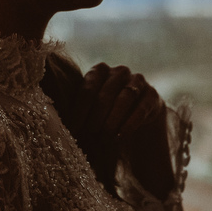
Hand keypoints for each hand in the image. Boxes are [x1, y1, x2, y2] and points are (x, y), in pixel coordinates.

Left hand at [69, 64, 174, 198]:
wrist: (137, 119)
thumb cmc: (106, 115)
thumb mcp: (91, 111)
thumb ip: (80, 113)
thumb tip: (58, 129)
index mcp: (99, 71)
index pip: (87, 89)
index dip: (79, 111)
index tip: (72, 130)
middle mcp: (119, 72)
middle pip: (105, 94)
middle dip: (96, 117)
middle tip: (89, 136)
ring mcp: (138, 81)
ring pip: (125, 98)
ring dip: (113, 120)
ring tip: (104, 139)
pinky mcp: (153, 95)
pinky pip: (141, 108)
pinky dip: (129, 124)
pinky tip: (120, 137)